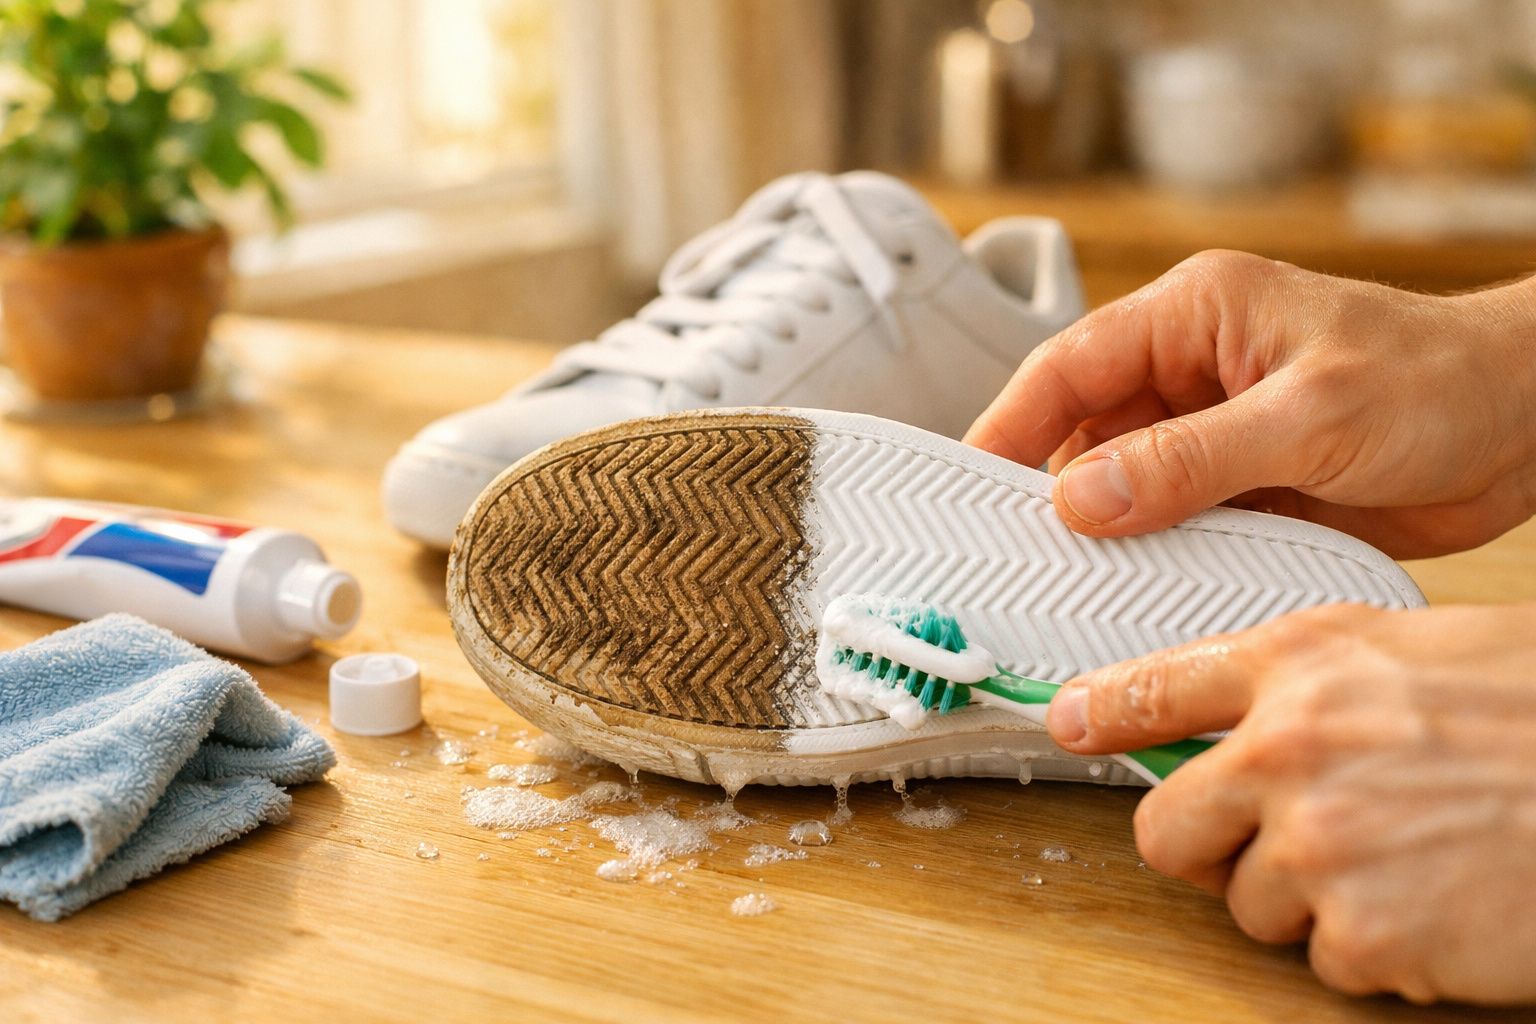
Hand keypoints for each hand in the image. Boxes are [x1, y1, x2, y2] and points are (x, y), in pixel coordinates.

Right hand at [965, 251, 1535, 557]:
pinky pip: (1172, 526)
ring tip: (1075, 587)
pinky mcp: (1240, 488)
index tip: (967, 484)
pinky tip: (1141, 595)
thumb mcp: (1309, 418)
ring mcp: (1213, 434)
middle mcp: (1191, 372)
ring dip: (1105, 536)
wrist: (1530, 427)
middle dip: (1052, 494)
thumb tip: (1083, 498)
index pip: (1068, 366)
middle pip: (1083, 433)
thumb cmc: (1441, 381)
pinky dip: (1155, 561)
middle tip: (1018, 558)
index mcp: (1193, 317)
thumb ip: (1191, 459)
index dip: (1009, 424)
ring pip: (1121, 488)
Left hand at [1045, 602, 1535, 1004]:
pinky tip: (1438, 903)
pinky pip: (1327, 959)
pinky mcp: (1365, 931)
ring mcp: (1321, 844)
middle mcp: (1292, 748)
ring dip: (1313, 900)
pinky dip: (1377, 947)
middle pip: (1168, 827)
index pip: (1158, 685)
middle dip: (1208, 847)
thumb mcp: (1421, 654)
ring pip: (1250, 904)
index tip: (1069, 721)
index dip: (1101, 709)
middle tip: (1278, 842)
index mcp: (1305, 665)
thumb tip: (1246, 718)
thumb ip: (1316, 681)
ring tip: (1405, 859)